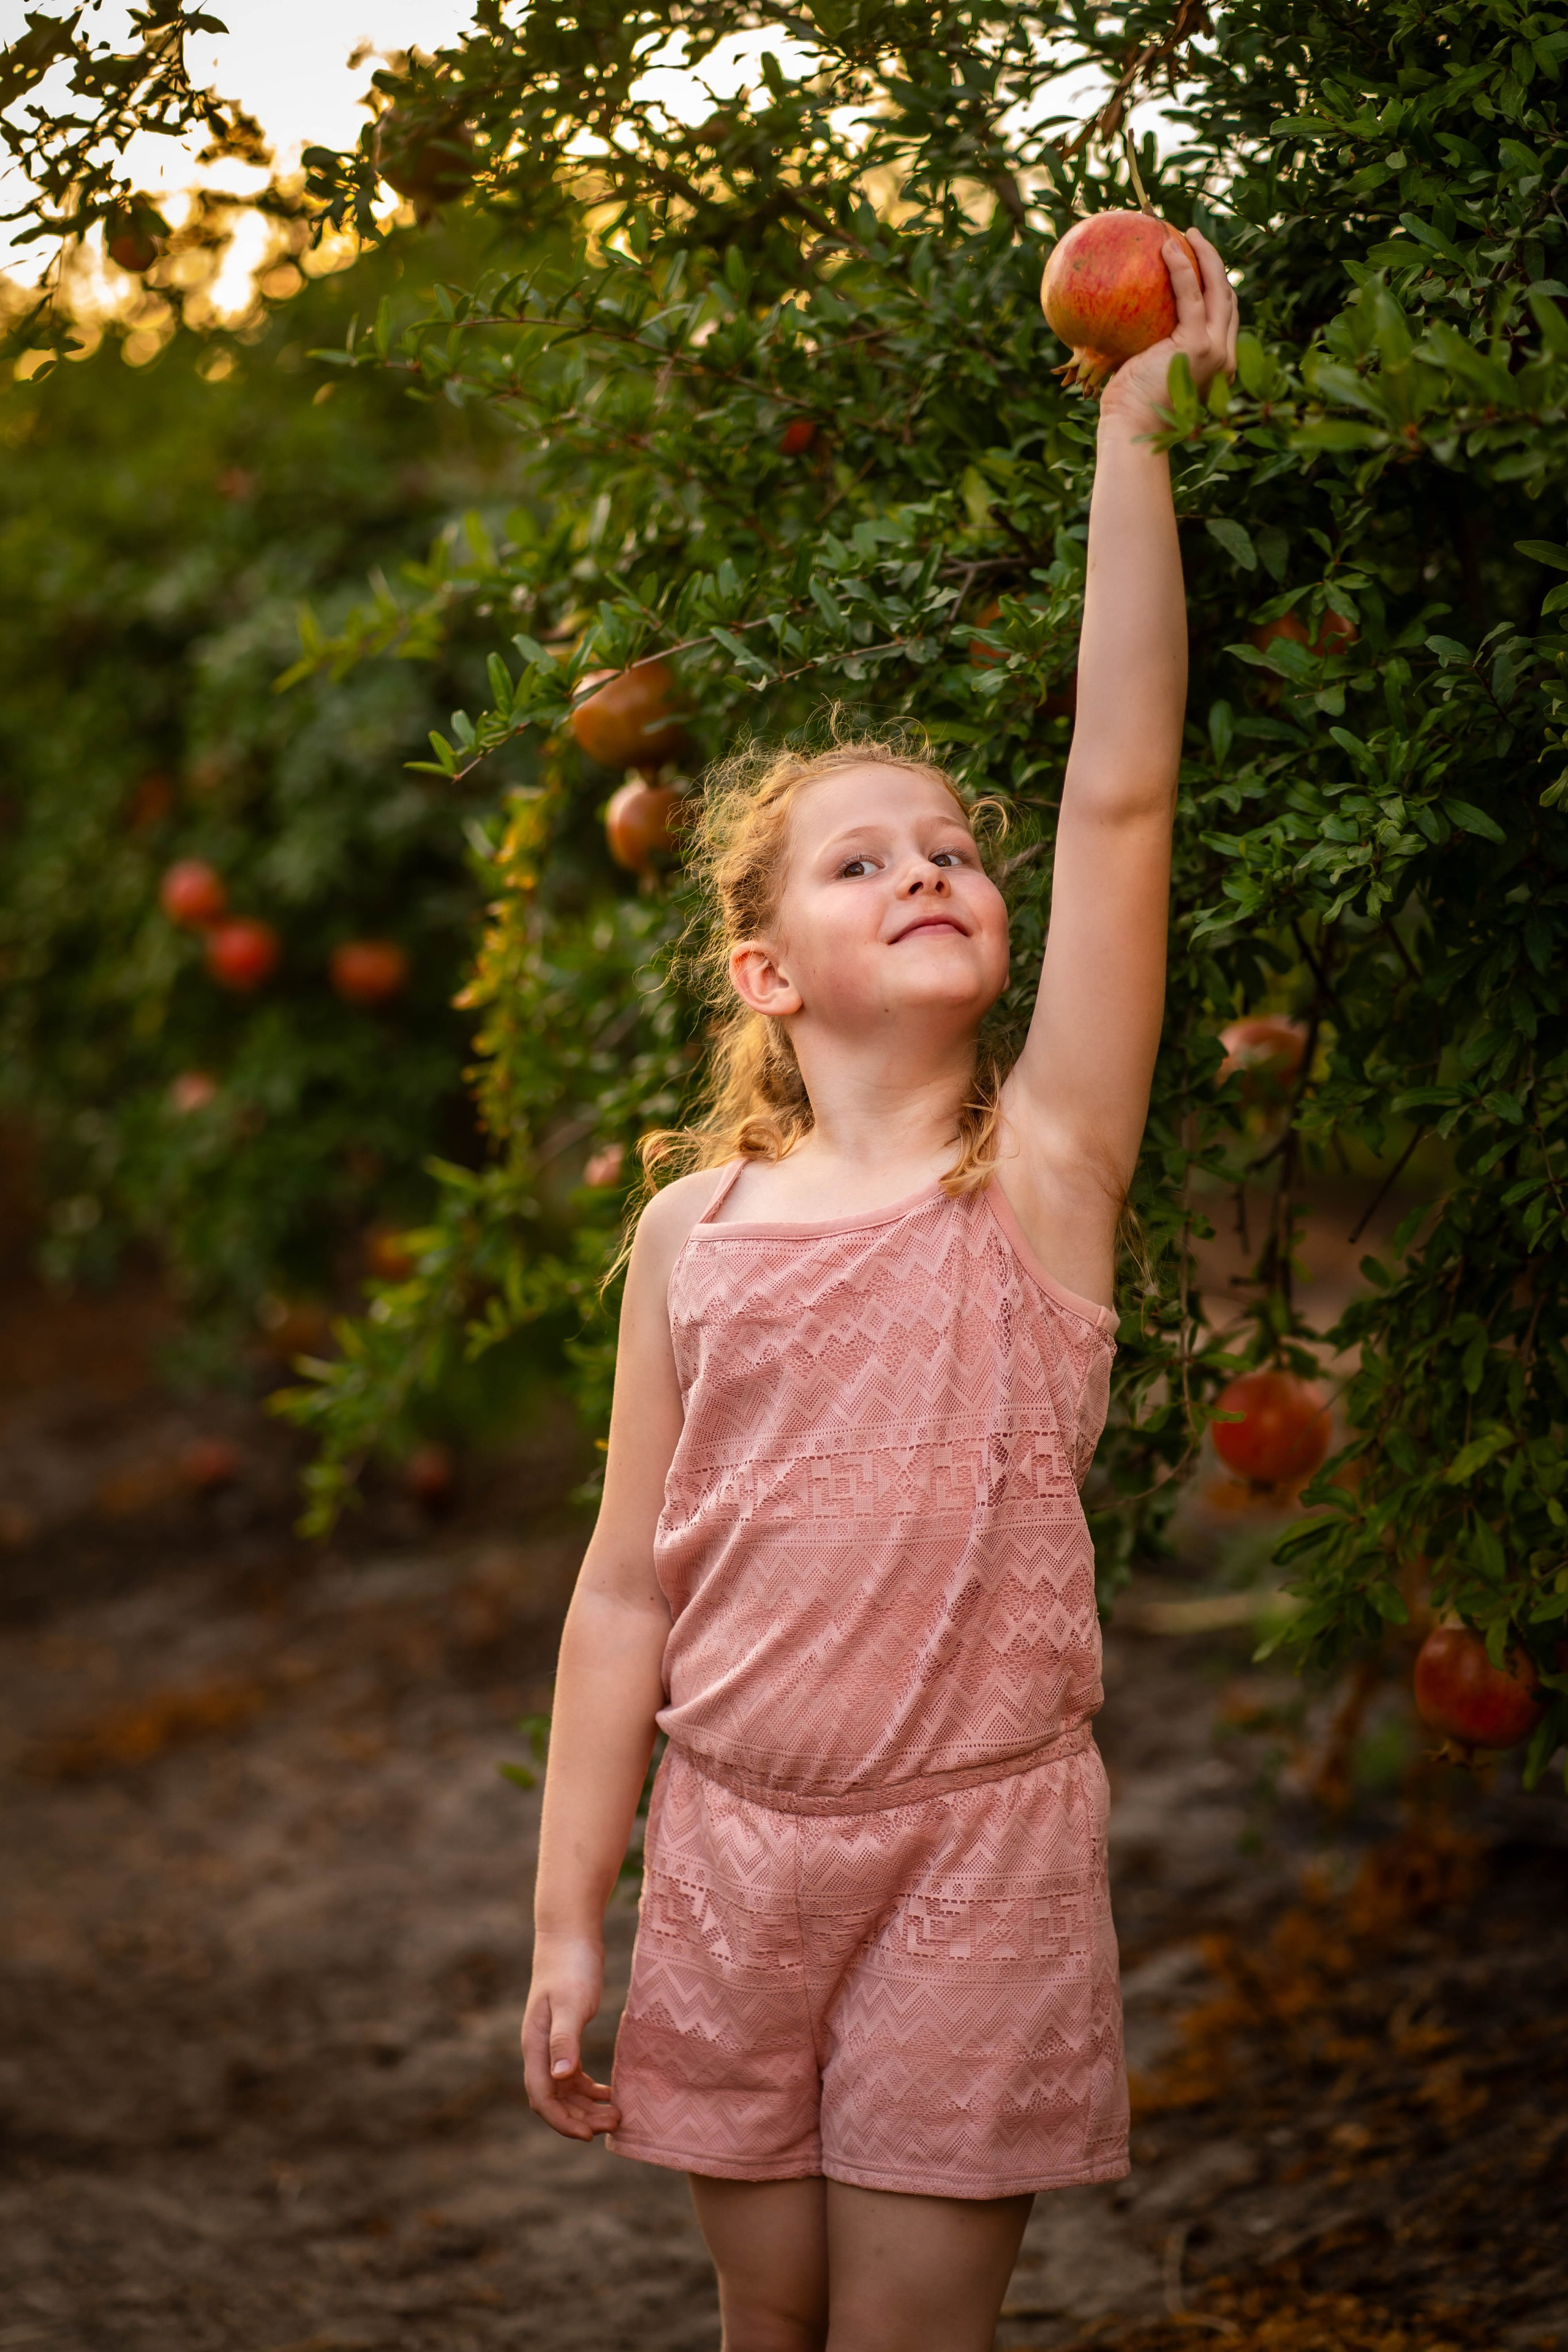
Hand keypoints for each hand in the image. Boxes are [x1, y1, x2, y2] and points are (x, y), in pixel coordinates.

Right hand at [521, 1932, 620, 2141]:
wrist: (569, 1933)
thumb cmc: (571, 1965)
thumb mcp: (571, 2002)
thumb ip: (565, 2039)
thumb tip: (561, 2079)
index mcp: (535, 2045)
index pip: (542, 2098)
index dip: (563, 2122)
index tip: (590, 2135)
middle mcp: (538, 2049)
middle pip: (553, 2100)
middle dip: (580, 2118)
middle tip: (615, 2122)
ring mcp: (550, 2043)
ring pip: (564, 2090)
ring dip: (586, 2106)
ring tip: (617, 2113)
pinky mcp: (565, 2034)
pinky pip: (572, 2074)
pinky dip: (589, 2088)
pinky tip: (609, 2091)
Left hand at [1098, 224, 1237, 435]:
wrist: (1131, 431)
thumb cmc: (1129, 408)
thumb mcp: (1145, 370)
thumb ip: (1152, 343)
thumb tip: (1129, 316)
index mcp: (1216, 365)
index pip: (1223, 317)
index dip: (1214, 285)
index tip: (1196, 262)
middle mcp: (1224, 357)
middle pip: (1228, 298)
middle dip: (1215, 264)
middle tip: (1194, 238)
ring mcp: (1215, 351)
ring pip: (1219, 290)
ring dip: (1205, 256)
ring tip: (1185, 233)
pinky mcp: (1197, 345)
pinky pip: (1192, 296)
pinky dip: (1182, 268)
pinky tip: (1167, 247)